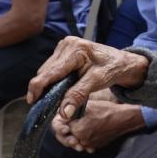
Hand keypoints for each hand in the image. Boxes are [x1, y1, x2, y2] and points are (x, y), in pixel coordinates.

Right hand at [27, 36, 148, 119]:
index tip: (32, 102)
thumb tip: (64, 113)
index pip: (50, 72)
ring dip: (48, 85)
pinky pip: (53, 68)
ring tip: (55, 98)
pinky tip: (60, 88)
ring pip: (47, 70)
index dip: (37, 88)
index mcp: (75, 49)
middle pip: (45, 71)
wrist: (124, 62)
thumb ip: (78, 95)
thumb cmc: (114, 69)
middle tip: (46, 106)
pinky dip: (54, 80)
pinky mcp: (65, 51)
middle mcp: (67, 44)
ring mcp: (65, 46)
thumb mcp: (97, 82)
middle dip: (44, 89)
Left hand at [51, 99, 143, 152]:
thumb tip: (61, 113)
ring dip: (75, 136)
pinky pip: (85, 144)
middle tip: (68, 125)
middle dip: (66, 131)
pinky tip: (87, 133)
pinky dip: (84, 140)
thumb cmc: (107, 110)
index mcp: (77, 129)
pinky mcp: (96, 145)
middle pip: (66, 138)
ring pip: (76, 141)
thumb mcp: (87, 105)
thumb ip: (72, 110)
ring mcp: (89, 144)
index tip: (64, 120)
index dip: (60, 124)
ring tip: (78, 128)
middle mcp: (82, 139)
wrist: (123, 118)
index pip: (60, 129)